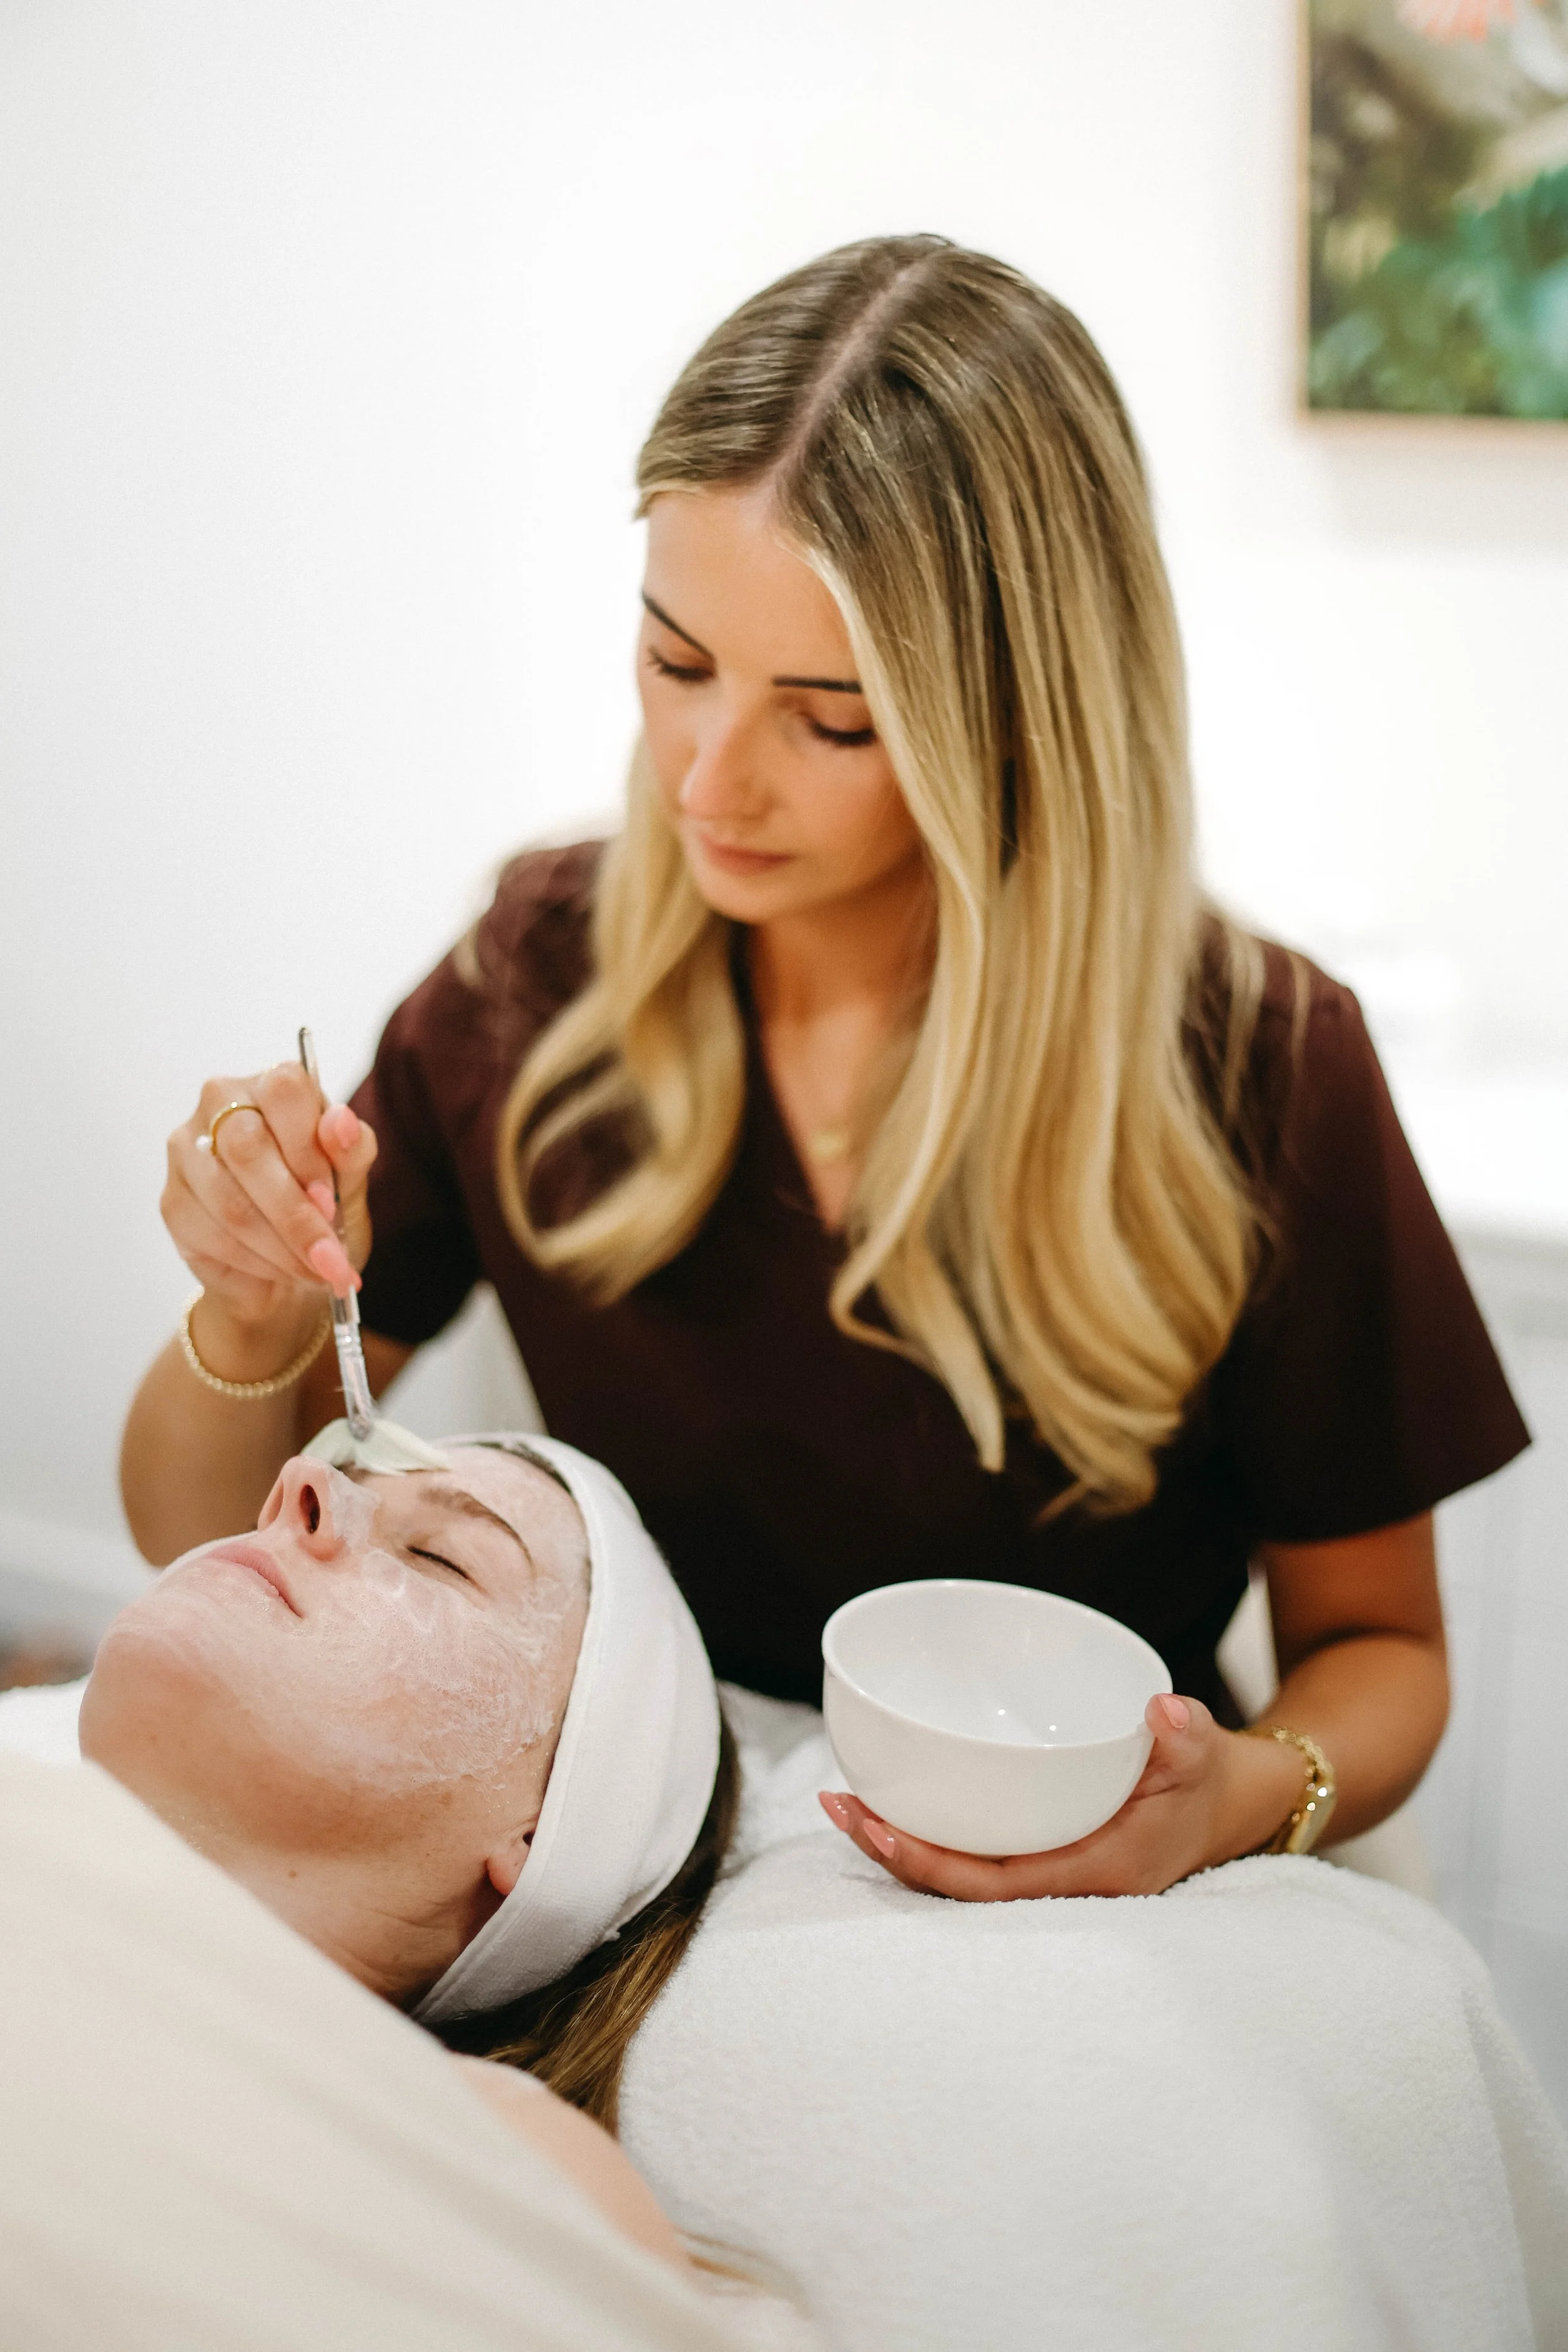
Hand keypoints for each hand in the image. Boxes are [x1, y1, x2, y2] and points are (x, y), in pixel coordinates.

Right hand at [163, 1063, 377, 1374]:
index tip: (331, 1201)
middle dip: (295, 1212)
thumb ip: (352, 1150)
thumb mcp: (352, 1181)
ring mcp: (187, 1150)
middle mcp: (220, 1104)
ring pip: (229, 1200)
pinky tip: (280, 1270)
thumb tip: (340, 1123)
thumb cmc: (322, 1210)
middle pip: (247, 1148)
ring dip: (280, 1246)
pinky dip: (257, 1262)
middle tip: (329, 1254)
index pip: (285, 1092)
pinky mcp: (173, 1200)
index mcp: (273, 1085)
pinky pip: (212, 1234)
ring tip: (316, 1271)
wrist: (287, 1270)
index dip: (308, 1150)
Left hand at [817, 1692, 1305, 1900]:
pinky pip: (976, 1854)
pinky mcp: (1044, 1850)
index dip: (932, 1864)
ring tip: (844, 1800)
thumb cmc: (1209, 1781)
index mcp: (1098, 1872)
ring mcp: (1052, 1873)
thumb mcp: (1203, 1754)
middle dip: (894, 1853)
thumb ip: (1184, 1736)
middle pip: (961, 1887)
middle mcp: (1066, 1886)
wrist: (1233, 1805)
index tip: (877, 1828)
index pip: (996, 1884)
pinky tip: (895, 1800)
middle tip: (837, 1802)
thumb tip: (1159, 1710)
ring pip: (962, 1873)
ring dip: (901, 1843)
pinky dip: (931, 1833)